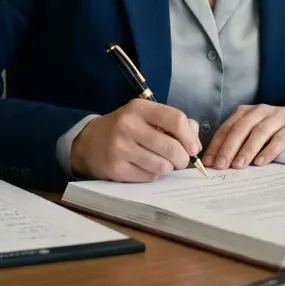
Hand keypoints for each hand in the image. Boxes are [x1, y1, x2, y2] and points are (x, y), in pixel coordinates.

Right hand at [69, 99, 201, 181]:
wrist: (89, 142)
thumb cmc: (125, 128)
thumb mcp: (145, 116)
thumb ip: (173, 123)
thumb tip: (194, 141)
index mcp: (139, 108)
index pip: (175, 119)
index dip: (189, 137)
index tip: (193, 148)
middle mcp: (128, 125)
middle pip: (171, 147)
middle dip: (182, 158)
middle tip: (179, 161)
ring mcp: (120, 148)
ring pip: (162, 166)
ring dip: (167, 168)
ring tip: (161, 163)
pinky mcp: (116, 168)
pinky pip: (149, 177)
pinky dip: (153, 175)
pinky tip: (145, 167)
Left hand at [203, 104, 284, 169]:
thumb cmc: (275, 129)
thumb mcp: (255, 130)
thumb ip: (238, 141)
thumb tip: (218, 162)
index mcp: (246, 112)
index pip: (227, 128)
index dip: (217, 145)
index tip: (209, 162)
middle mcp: (260, 111)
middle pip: (241, 129)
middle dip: (228, 148)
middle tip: (221, 166)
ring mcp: (278, 117)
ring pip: (259, 132)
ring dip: (247, 149)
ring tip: (238, 165)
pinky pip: (280, 139)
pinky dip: (269, 150)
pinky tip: (261, 162)